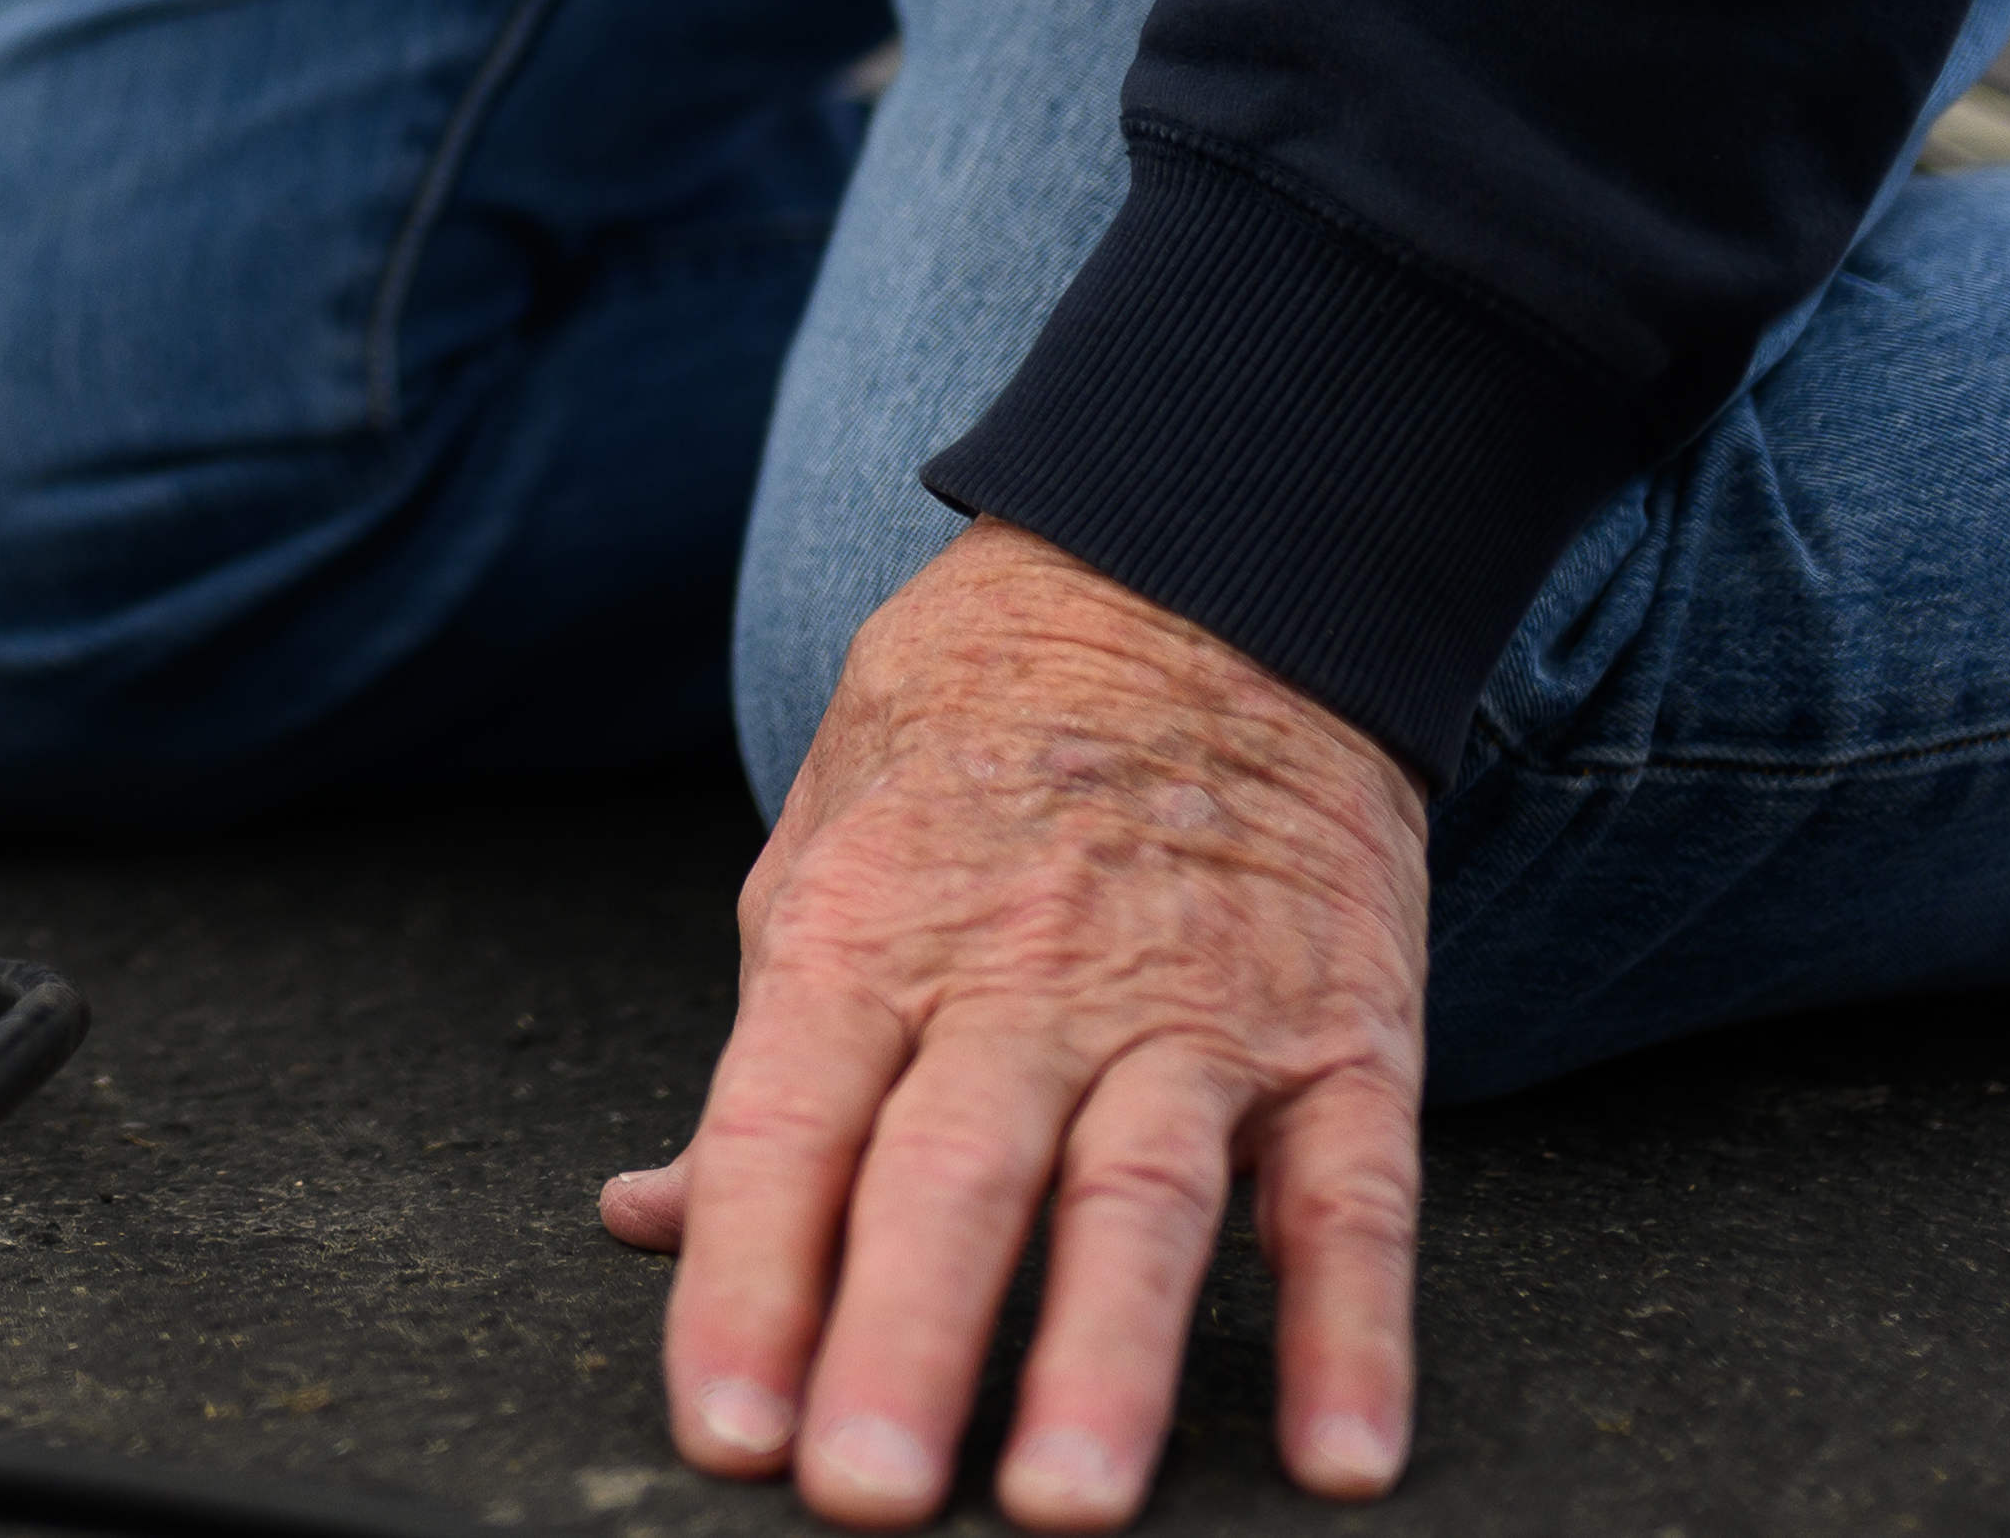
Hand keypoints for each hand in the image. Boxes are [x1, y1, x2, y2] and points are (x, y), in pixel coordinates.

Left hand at [601, 520, 1425, 1524]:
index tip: (723, 1430)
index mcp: (870, 934)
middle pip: (951, 1182)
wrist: (1198, 566)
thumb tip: (651, 1220)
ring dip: (1105, 1362)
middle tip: (859, 1499)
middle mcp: (1024, 980)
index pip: (787, 1128)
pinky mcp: (1345, 1034)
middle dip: (902, 1350)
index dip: (749, 1285)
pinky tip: (1345, 1452)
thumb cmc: (978, 730)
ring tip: (1068, 1501)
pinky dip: (1357, 1330)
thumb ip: (761, 1063)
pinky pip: (1355, 1198)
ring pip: (1141, 1202)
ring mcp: (1196, 1010)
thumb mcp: (822, 848)